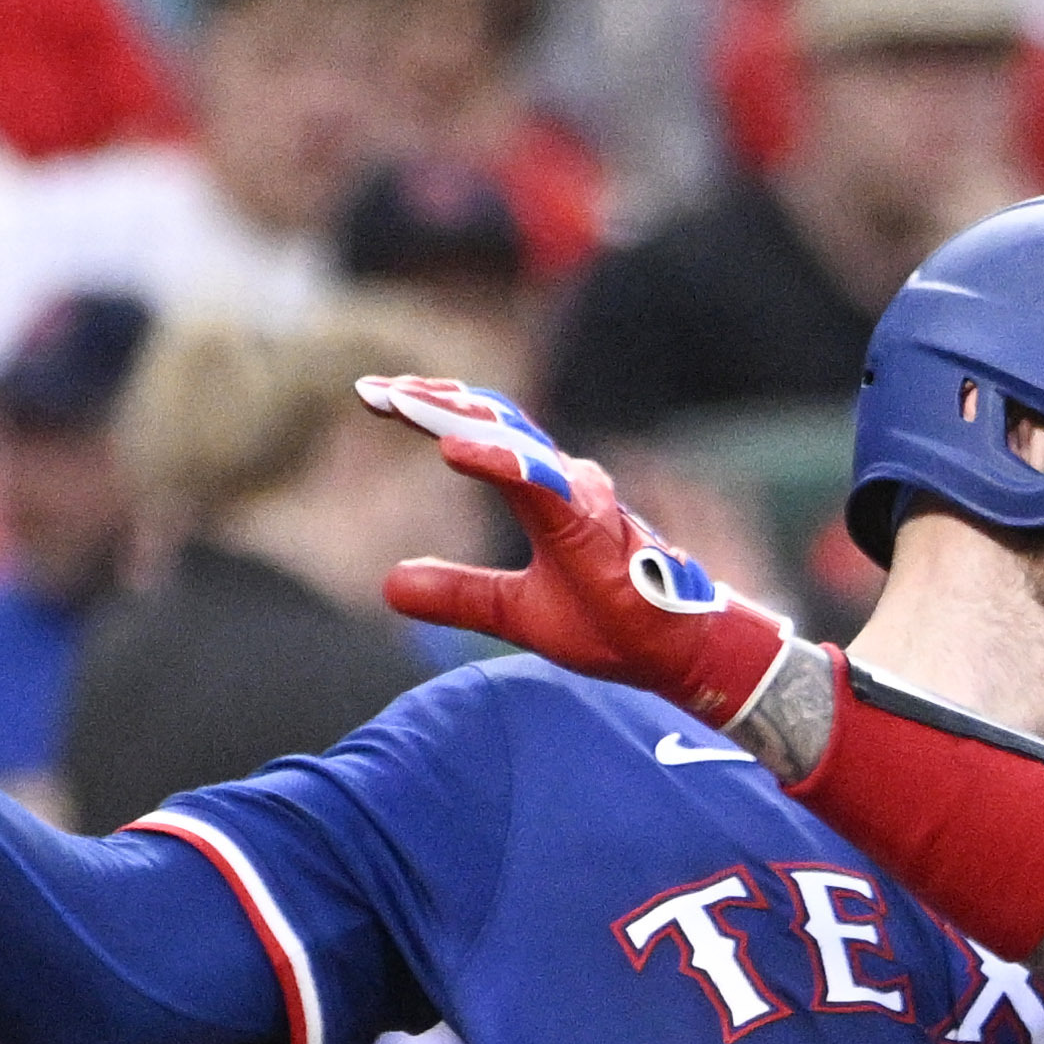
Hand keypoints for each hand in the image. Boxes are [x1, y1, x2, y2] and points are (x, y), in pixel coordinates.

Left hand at [360, 375, 795, 728]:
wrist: (671, 655)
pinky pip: (540, 485)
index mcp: (542, 490)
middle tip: (374, 388)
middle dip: (430, 401)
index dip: (427, 410)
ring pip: (513, 442)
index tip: (372, 394)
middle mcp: (562, 481)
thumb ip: (457, 594)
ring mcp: (580, 498)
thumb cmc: (606, 623)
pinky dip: (497, 462)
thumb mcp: (511, 612)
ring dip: (457, 420)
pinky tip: (453, 448)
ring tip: (405, 403)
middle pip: (490, 422)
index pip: (479, 433)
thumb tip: (390, 586)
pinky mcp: (593, 528)